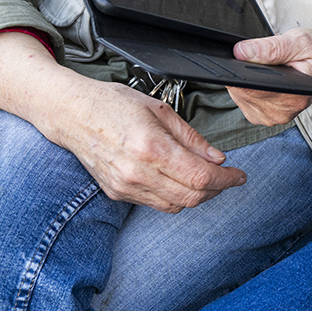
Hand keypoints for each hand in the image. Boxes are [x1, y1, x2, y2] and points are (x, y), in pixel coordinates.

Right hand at [46, 76, 247, 210]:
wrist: (72, 114)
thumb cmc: (112, 104)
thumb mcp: (159, 110)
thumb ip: (191, 138)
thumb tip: (217, 158)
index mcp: (151, 147)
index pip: (200, 177)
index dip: (226, 180)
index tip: (239, 175)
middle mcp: (137, 173)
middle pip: (191, 197)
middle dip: (216, 190)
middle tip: (227, 177)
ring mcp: (125, 186)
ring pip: (175, 205)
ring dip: (197, 195)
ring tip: (205, 177)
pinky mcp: (117, 193)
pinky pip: (156, 204)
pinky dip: (175, 196)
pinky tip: (179, 180)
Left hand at [226, 0, 311, 125]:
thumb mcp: (299, 41)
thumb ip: (271, 48)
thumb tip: (242, 52)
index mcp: (294, 97)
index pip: (253, 89)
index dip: (239, 73)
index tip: (234, 59)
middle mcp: (283, 112)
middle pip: (244, 94)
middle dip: (241, 73)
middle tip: (249, 55)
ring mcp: (274, 117)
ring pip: (240, 97)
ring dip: (242, 80)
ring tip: (258, 65)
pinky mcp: (265, 116)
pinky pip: (243, 100)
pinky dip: (245, 86)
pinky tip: (256, 76)